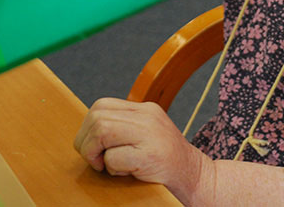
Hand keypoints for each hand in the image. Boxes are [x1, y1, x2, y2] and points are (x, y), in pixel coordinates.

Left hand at [74, 98, 212, 201]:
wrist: (197, 179)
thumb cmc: (166, 164)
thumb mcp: (146, 137)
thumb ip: (124, 129)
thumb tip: (87, 134)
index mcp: (146, 110)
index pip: (101, 105)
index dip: (88, 128)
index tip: (94, 148)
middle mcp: (148, 116)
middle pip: (97, 116)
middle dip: (86, 142)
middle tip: (96, 160)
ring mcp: (151, 134)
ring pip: (102, 131)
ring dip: (95, 154)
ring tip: (106, 166)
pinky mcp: (150, 156)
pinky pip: (113, 158)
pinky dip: (112, 169)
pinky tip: (126, 173)